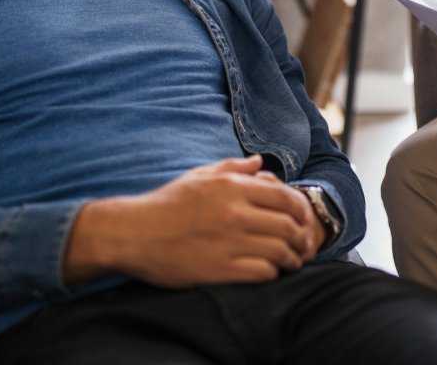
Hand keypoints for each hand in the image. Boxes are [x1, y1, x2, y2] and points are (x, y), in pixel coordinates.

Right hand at [63, 155, 323, 287]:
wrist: (133, 233)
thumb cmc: (167, 203)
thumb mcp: (200, 175)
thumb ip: (233, 168)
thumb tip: (259, 162)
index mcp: (232, 187)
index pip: (286, 197)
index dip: (302, 210)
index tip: (304, 220)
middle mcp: (234, 212)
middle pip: (288, 225)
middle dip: (301, 238)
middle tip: (303, 246)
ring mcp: (228, 242)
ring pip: (279, 251)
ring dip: (291, 258)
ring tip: (291, 262)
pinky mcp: (219, 269)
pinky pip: (261, 272)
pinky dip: (272, 272)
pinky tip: (270, 272)